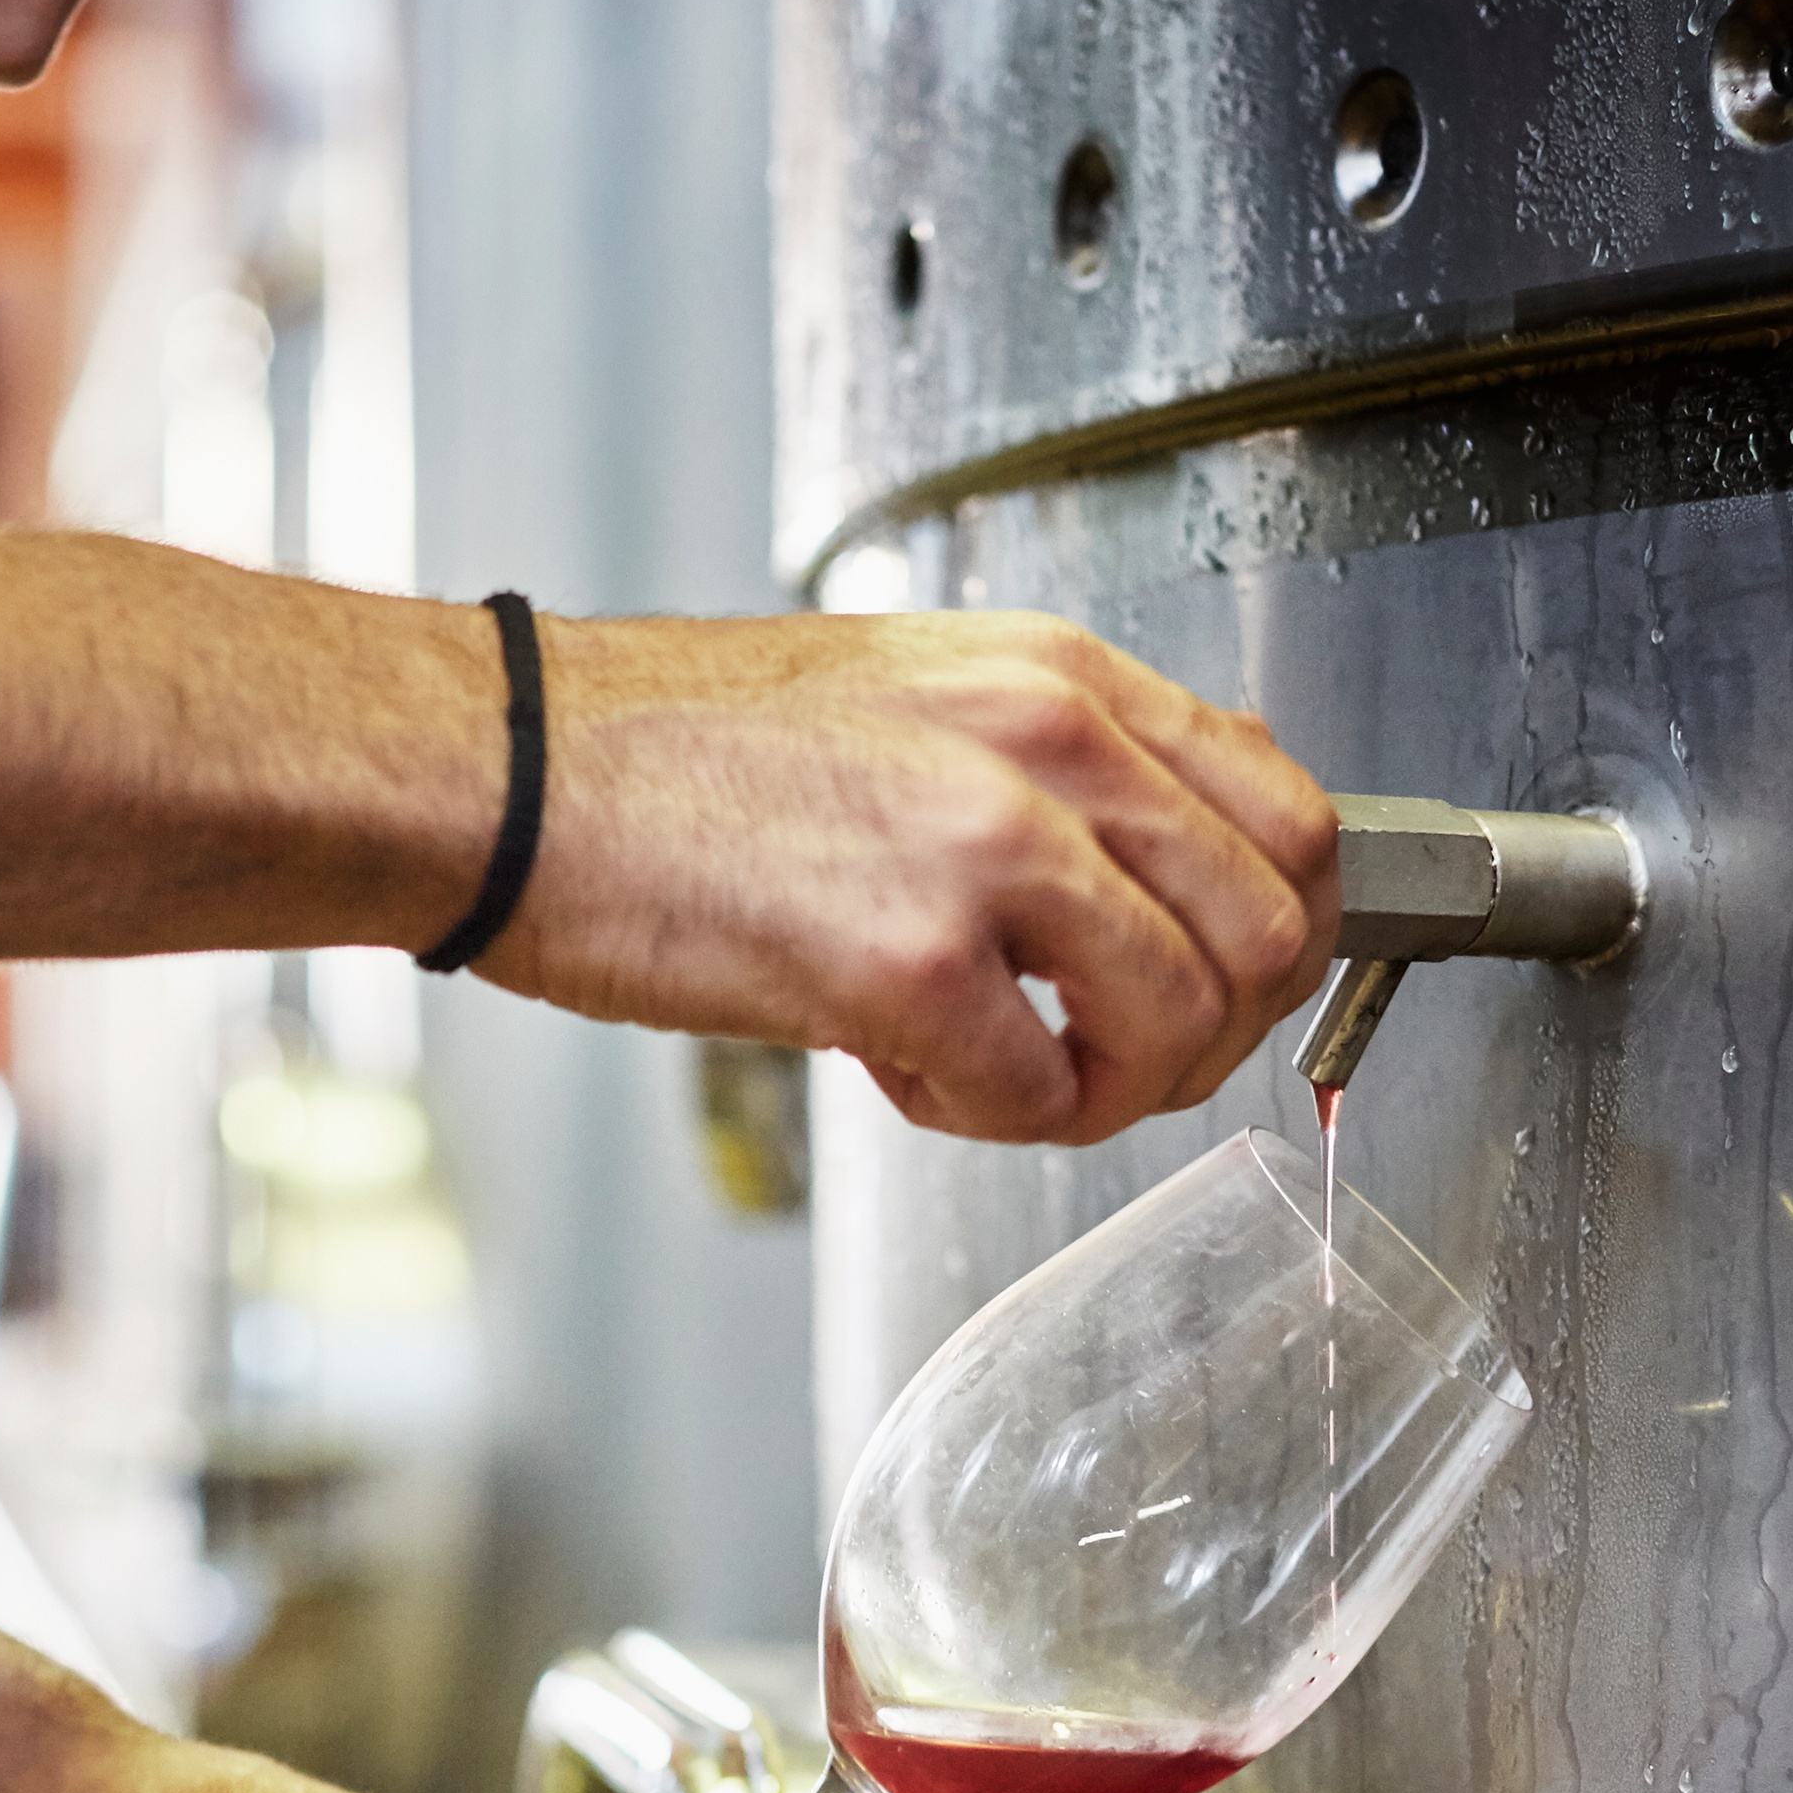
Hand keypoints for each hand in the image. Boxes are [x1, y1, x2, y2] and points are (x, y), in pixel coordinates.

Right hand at [482, 611, 1337, 1146]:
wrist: (507, 775)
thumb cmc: (668, 751)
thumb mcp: (907, 693)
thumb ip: (1052, 761)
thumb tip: (1168, 851)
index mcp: (1055, 675)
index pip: (1286, 811)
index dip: (1278, 932)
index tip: (1219, 984)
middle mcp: (1046, 744)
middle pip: (1268, 929)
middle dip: (1210, 1033)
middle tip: (1114, 1059)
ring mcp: (985, 849)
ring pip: (1178, 1021)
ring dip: (1107, 1088)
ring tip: (1003, 1070)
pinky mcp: (906, 962)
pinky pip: (1039, 1096)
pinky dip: (986, 1117)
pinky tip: (900, 1069)